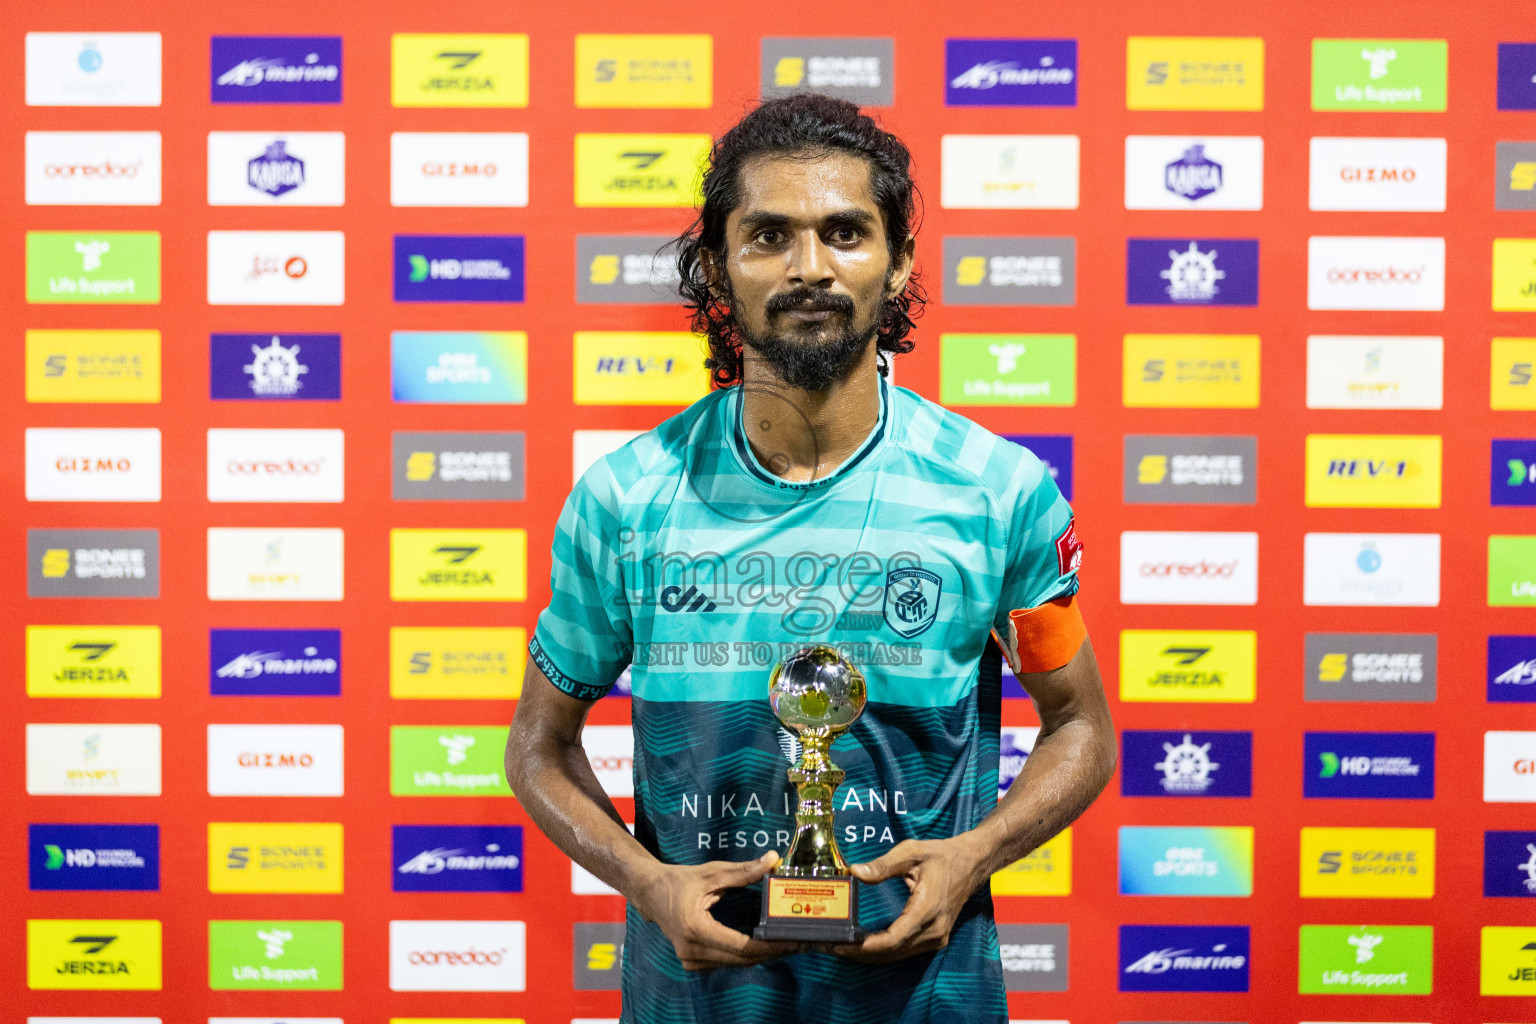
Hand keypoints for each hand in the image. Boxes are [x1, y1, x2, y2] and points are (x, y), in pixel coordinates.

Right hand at [633, 850, 804, 970]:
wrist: (650, 894)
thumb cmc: (679, 881)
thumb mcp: (712, 873)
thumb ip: (744, 871)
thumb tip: (772, 860)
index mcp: (695, 928)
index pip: (740, 945)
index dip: (768, 945)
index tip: (791, 940)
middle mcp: (692, 950)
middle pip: (741, 959)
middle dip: (771, 951)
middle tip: (798, 942)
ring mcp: (691, 960)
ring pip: (735, 963)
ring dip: (761, 956)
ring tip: (787, 944)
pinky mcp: (693, 962)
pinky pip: (726, 962)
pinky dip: (746, 956)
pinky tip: (765, 947)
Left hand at [825, 838, 983, 963]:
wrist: (972, 864)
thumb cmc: (942, 856)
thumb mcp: (912, 852)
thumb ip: (883, 865)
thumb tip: (855, 872)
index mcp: (928, 909)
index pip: (893, 938)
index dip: (866, 946)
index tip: (843, 944)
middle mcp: (934, 930)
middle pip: (892, 952)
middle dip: (860, 952)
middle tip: (831, 945)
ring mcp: (936, 938)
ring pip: (898, 955)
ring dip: (869, 955)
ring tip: (841, 947)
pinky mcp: (935, 939)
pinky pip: (905, 951)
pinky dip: (883, 951)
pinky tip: (863, 946)